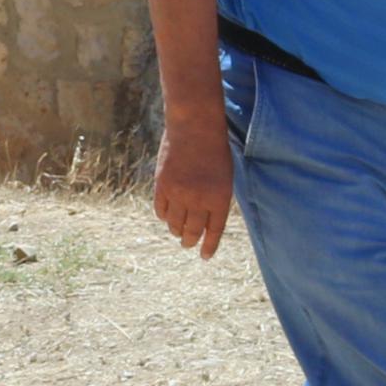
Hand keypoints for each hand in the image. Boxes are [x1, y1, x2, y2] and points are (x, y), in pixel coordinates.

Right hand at [153, 91, 232, 257]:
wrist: (194, 128)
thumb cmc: (214, 151)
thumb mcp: (224, 178)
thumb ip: (216, 200)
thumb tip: (205, 221)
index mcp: (219, 199)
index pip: (213, 232)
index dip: (208, 246)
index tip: (204, 256)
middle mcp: (199, 200)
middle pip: (192, 231)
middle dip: (189, 241)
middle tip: (187, 243)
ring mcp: (179, 194)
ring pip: (174, 224)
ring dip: (175, 230)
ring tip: (176, 232)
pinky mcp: (162, 186)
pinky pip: (160, 210)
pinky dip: (163, 216)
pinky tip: (166, 217)